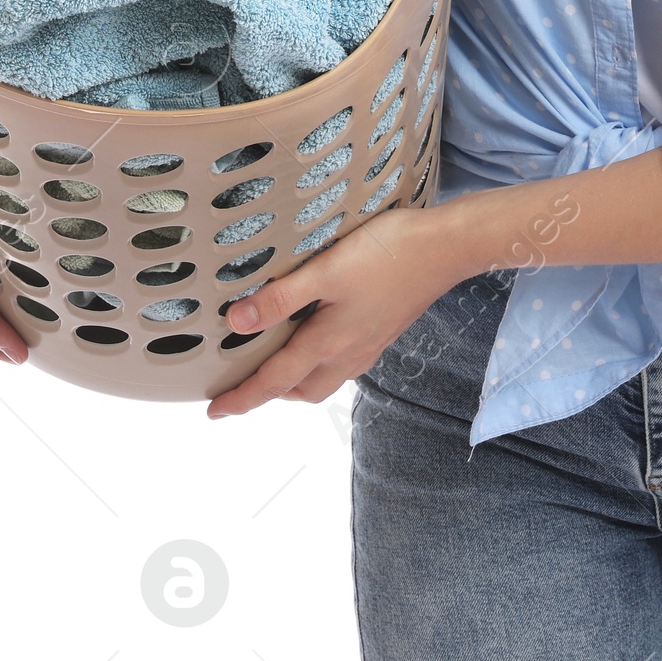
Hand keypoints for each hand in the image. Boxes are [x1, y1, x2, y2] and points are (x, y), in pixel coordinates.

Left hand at [205, 206, 468, 417]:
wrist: (447, 248)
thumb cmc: (389, 254)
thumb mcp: (326, 270)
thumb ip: (281, 298)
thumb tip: (236, 322)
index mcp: (330, 343)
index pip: (275, 381)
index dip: (242, 398)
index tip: (214, 412)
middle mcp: (350, 353)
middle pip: (301, 389)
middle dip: (270, 394)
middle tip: (241, 385)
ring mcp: (369, 344)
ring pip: (323, 378)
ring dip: (295, 379)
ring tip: (274, 362)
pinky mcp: (382, 330)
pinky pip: (342, 362)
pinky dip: (319, 362)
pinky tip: (317, 336)